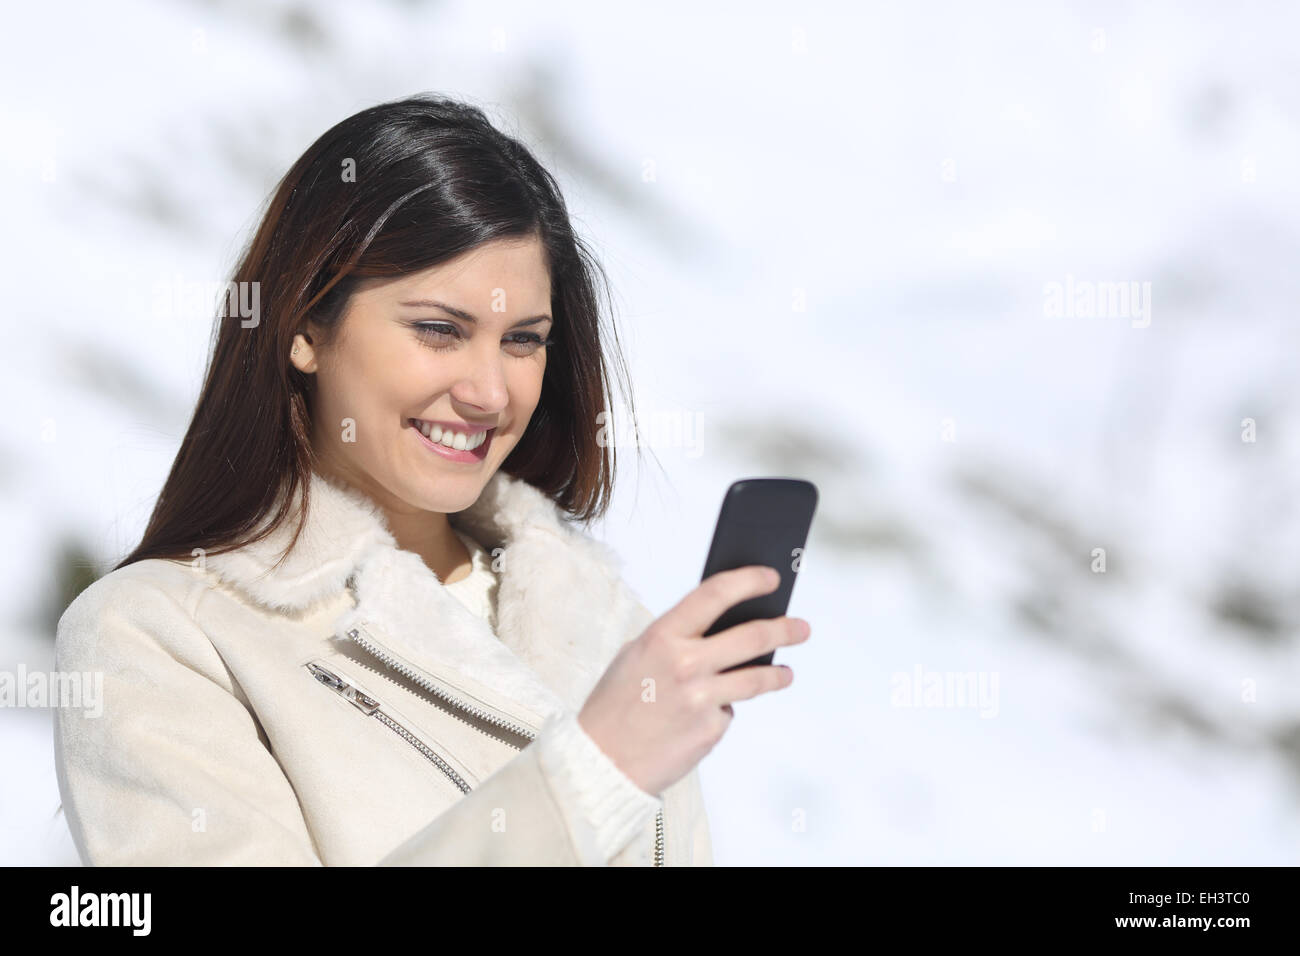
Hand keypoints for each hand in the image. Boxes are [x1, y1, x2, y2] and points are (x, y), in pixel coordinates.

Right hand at [577, 565, 810, 795]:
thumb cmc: (616, 704)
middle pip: (751, 636)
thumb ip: (677, 639)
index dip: (748, 581)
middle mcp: (686, 664)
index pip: (715, 594)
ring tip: (785, 673)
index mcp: (662, 637)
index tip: (771, 577)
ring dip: (777, 674)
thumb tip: (725, 625)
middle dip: (784, 629)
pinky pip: (728, 713)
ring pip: (756, 678)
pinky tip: (704, 716)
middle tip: (801, 627)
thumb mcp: (636, 656)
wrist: (601, 761)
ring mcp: (701, 699)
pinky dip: (722, 711)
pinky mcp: (710, 730)